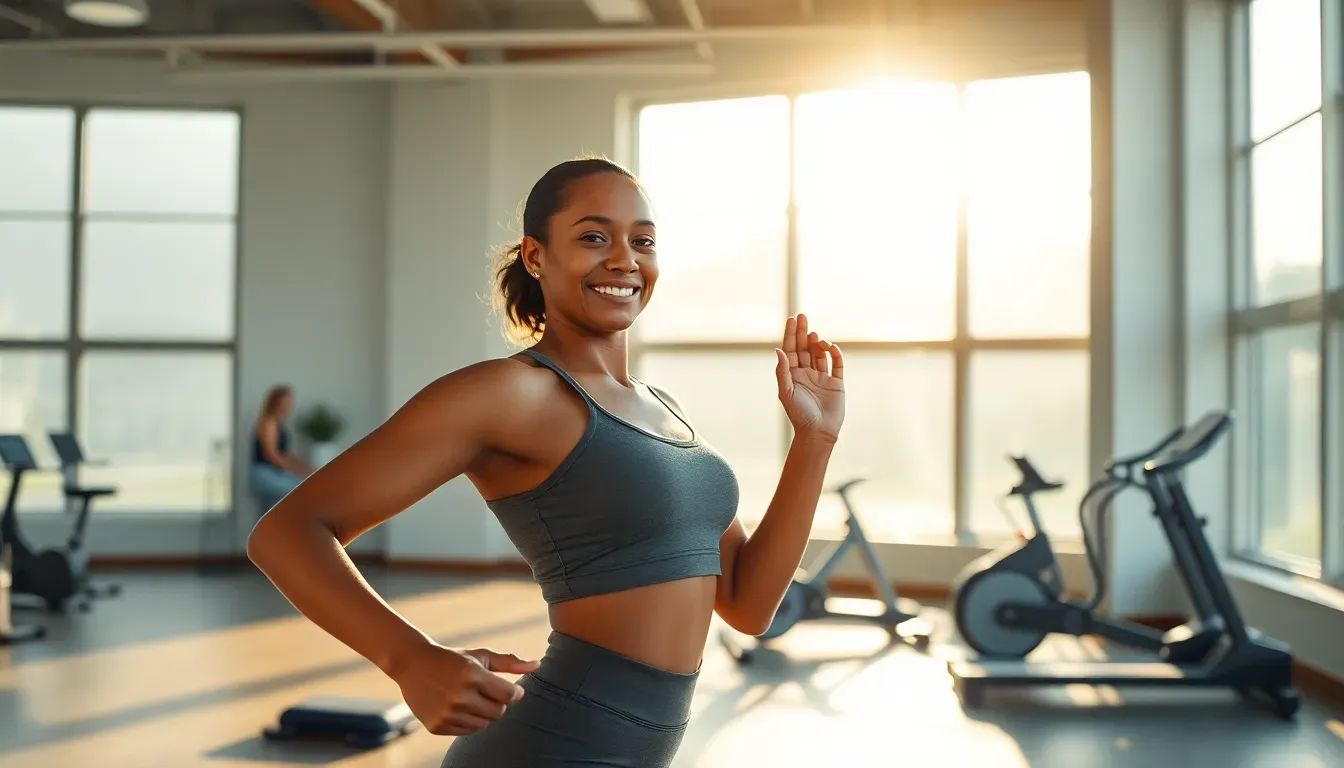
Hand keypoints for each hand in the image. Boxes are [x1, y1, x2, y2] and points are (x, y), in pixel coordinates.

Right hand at [386, 642, 539, 735]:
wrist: (412, 664)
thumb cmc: (453, 658)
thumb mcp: (480, 656)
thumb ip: (510, 662)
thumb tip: (537, 665)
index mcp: (471, 675)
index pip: (508, 695)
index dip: (514, 693)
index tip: (511, 690)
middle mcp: (459, 696)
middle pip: (498, 712)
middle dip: (498, 703)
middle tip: (487, 692)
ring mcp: (447, 713)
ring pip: (484, 724)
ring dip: (484, 713)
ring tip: (472, 697)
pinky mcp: (437, 726)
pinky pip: (467, 731)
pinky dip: (469, 721)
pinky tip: (460, 706)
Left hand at [774, 314, 844, 442]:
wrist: (817, 433)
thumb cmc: (798, 415)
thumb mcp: (786, 392)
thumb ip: (782, 371)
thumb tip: (779, 350)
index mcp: (793, 375)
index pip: (791, 350)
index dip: (791, 334)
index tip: (792, 319)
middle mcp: (807, 373)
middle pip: (805, 348)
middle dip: (804, 332)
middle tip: (803, 316)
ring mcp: (822, 377)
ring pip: (820, 354)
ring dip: (818, 343)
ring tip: (816, 336)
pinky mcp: (836, 383)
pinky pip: (837, 364)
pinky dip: (835, 354)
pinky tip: (830, 347)